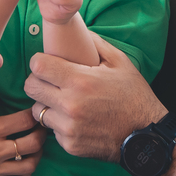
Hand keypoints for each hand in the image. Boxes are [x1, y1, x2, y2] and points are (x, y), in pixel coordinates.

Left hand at [25, 33, 165, 161]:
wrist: (145, 137)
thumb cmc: (134, 97)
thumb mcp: (120, 63)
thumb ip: (95, 43)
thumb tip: (77, 30)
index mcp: (80, 81)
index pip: (38, 66)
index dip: (39, 61)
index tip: (45, 62)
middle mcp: (70, 105)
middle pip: (30, 87)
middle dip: (37, 81)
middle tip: (49, 81)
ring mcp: (68, 127)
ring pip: (37, 110)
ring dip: (46, 104)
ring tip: (62, 101)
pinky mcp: (70, 145)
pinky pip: (51, 129)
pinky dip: (59, 124)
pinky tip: (75, 119)